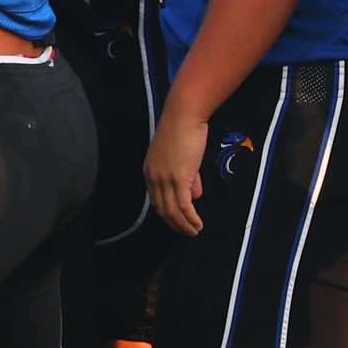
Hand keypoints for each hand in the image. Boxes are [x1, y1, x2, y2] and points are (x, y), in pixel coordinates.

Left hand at [144, 107, 210, 236]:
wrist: (183, 115)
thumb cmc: (182, 129)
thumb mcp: (179, 156)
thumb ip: (187, 177)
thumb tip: (195, 195)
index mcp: (149, 171)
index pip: (156, 200)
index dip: (167, 213)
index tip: (177, 221)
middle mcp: (153, 177)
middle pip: (162, 209)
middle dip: (175, 224)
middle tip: (187, 232)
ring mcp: (165, 179)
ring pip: (173, 211)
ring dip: (184, 224)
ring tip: (194, 231)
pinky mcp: (179, 178)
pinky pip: (184, 205)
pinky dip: (191, 218)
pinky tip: (197, 224)